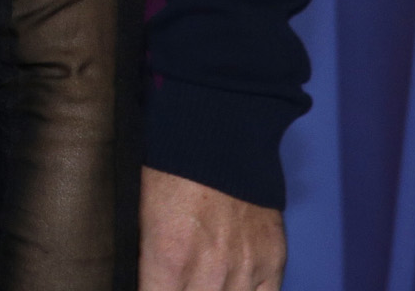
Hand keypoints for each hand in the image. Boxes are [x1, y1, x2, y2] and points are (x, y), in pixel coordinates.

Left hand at [142, 168, 284, 289]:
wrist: (219, 138)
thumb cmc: (171, 170)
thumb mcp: (142, 216)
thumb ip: (149, 260)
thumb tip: (150, 279)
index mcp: (168, 259)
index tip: (156, 286)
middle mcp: (209, 272)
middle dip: (183, 290)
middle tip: (181, 278)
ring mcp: (245, 270)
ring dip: (215, 290)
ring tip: (206, 278)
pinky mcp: (273, 262)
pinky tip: (233, 285)